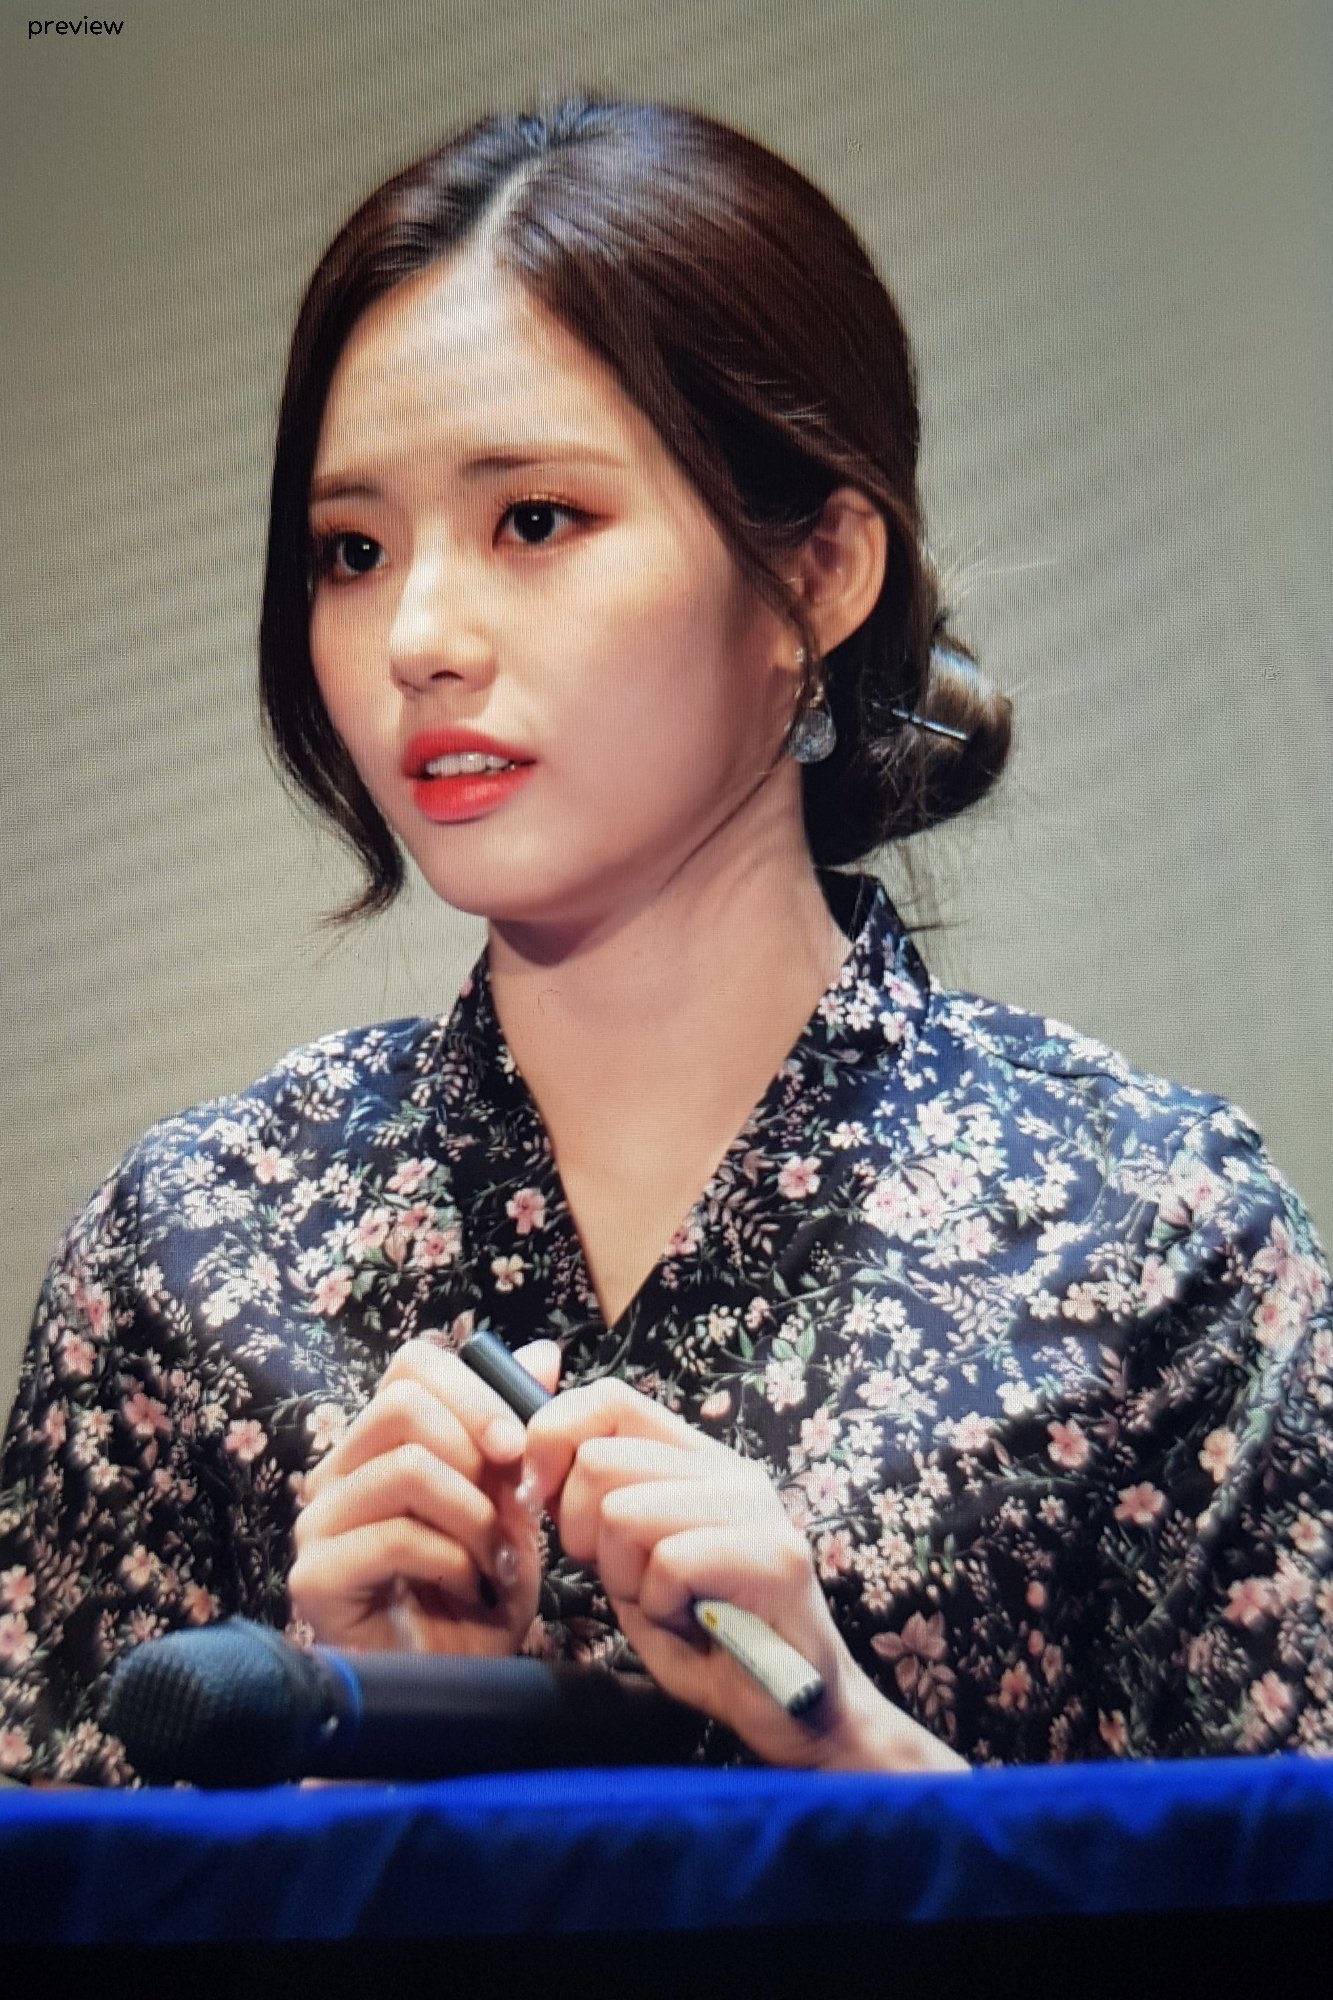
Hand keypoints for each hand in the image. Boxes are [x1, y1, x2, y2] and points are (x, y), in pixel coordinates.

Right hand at [289, 1337, 561, 1655]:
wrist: (457, 1692)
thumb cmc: (480, 1598)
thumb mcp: (514, 1505)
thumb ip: (518, 1431)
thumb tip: (544, 1352)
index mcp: (379, 1446)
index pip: (412, 1366)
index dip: (474, 1393)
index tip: (517, 1445)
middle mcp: (336, 1475)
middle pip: (405, 1404)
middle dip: (477, 1453)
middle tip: (512, 1511)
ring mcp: (317, 1525)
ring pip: (409, 1466)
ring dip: (475, 1515)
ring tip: (494, 1559)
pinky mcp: (314, 1577)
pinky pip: (396, 1535)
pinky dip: (453, 1560)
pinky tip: (468, 1588)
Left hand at [523, 1380, 964, 1771]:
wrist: (792, 1710)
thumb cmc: (703, 1637)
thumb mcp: (628, 1561)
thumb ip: (591, 1505)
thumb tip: (529, 1453)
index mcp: (694, 1460)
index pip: (610, 1399)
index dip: (555, 1435)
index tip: (538, 1495)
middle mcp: (729, 1470)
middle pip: (602, 1460)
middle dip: (583, 1533)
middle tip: (626, 1580)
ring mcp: (756, 1509)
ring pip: (626, 1512)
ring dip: (626, 1576)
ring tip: (666, 1605)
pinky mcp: (775, 1557)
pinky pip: (670, 1562)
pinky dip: (661, 1607)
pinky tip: (692, 1624)